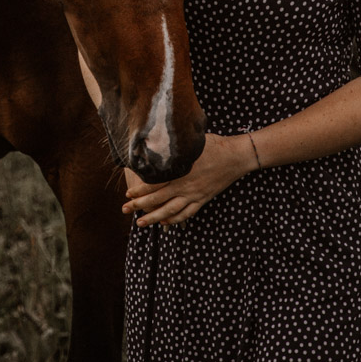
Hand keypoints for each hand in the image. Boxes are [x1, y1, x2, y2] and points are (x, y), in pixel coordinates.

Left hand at [122, 133, 256, 226]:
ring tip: (140, 223)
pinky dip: (174, 220)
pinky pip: (187, 214)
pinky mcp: (203, 199)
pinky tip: (165, 222)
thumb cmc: (214, 145)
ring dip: (154, 218)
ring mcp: (194, 195)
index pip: (156, 183)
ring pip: (171, 211)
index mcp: (181, 171)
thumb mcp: (192, 142)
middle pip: (158, 199)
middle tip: (125, 210)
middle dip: (140, 205)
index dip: (140, 190)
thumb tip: (158, 138)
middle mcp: (185, 185)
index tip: (128, 193)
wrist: (235, 156)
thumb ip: (175, 146)